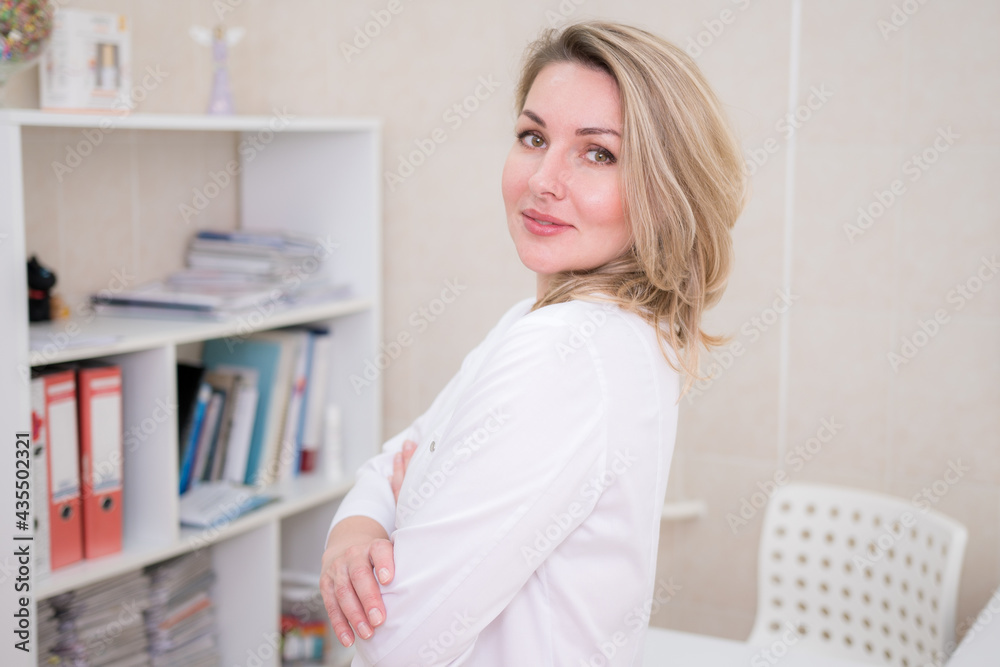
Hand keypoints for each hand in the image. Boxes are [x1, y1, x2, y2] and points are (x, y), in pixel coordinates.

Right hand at [319, 441, 417, 647]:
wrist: (347, 545)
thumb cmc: (379, 530)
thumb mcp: (393, 504)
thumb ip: (402, 479)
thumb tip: (412, 443)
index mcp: (370, 542)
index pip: (376, 549)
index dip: (383, 561)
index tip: (391, 575)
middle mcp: (351, 558)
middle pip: (358, 577)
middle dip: (369, 597)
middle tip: (382, 615)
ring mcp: (337, 575)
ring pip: (344, 595)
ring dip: (356, 613)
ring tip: (371, 629)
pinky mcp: (330, 589)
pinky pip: (333, 608)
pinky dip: (342, 624)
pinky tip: (352, 638)